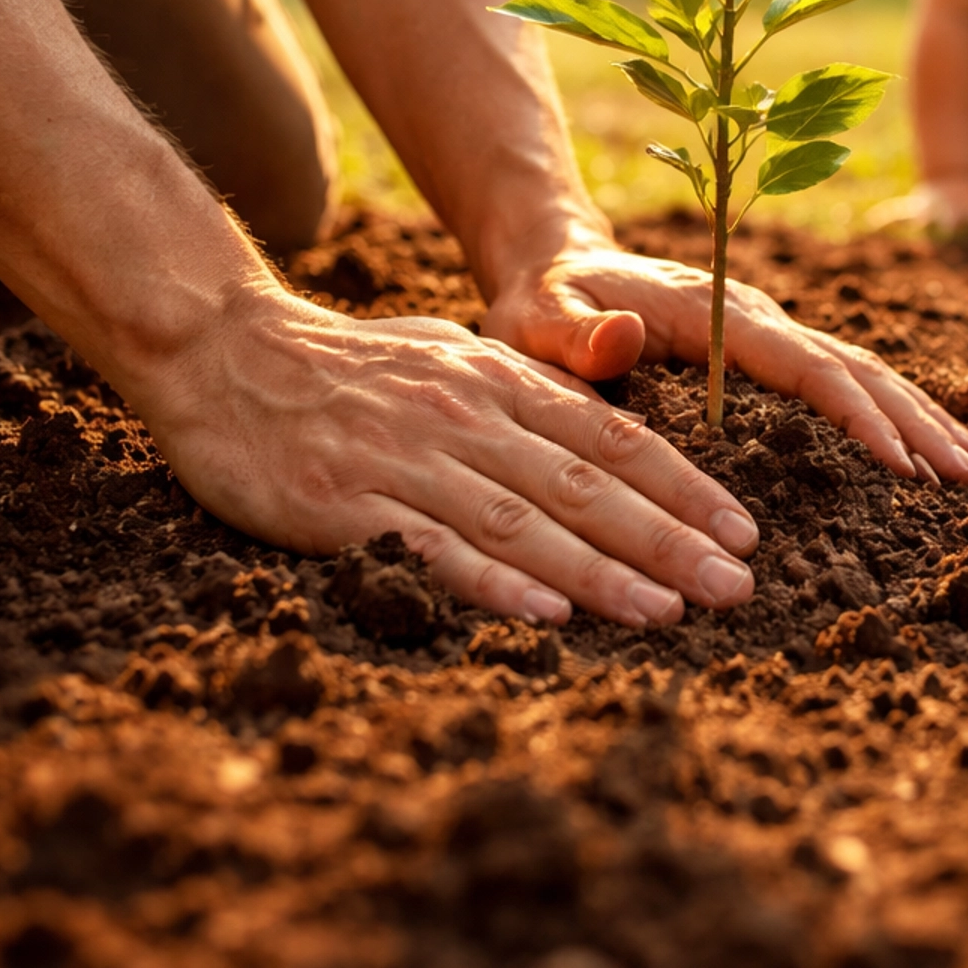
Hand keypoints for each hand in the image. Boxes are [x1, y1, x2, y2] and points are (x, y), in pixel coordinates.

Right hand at [139, 285, 762, 627]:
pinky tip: (547, 614)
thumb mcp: (452, 359)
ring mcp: (408, 462)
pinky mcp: (348, 506)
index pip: (611, 439)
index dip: (683, 488)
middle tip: (735, 587)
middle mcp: (466, 417)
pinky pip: (434, 551)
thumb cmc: (351, 368)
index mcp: (498, 381)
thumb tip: (607, 440)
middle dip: (667, 540)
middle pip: (584, 487)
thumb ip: (528, 397)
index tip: (742, 533)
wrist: (225, 353)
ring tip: (667, 610)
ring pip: (522, 523)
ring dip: (602, 571)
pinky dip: (495, 583)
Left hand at [481, 239, 967, 487]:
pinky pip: (841, 380)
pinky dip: (890, 413)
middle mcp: (756, 318)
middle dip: (915, 422)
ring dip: (917, 418)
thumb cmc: (539, 303)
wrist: (550, 266)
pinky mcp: (767, 353)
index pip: (805, 365)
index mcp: (716, 314)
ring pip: (861, 372)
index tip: (903, 466)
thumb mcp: (536, 320)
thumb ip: (573, 335)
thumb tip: (621, 335)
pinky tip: (922, 453)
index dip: (858, 414)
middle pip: (855, 367)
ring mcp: (767, 333)